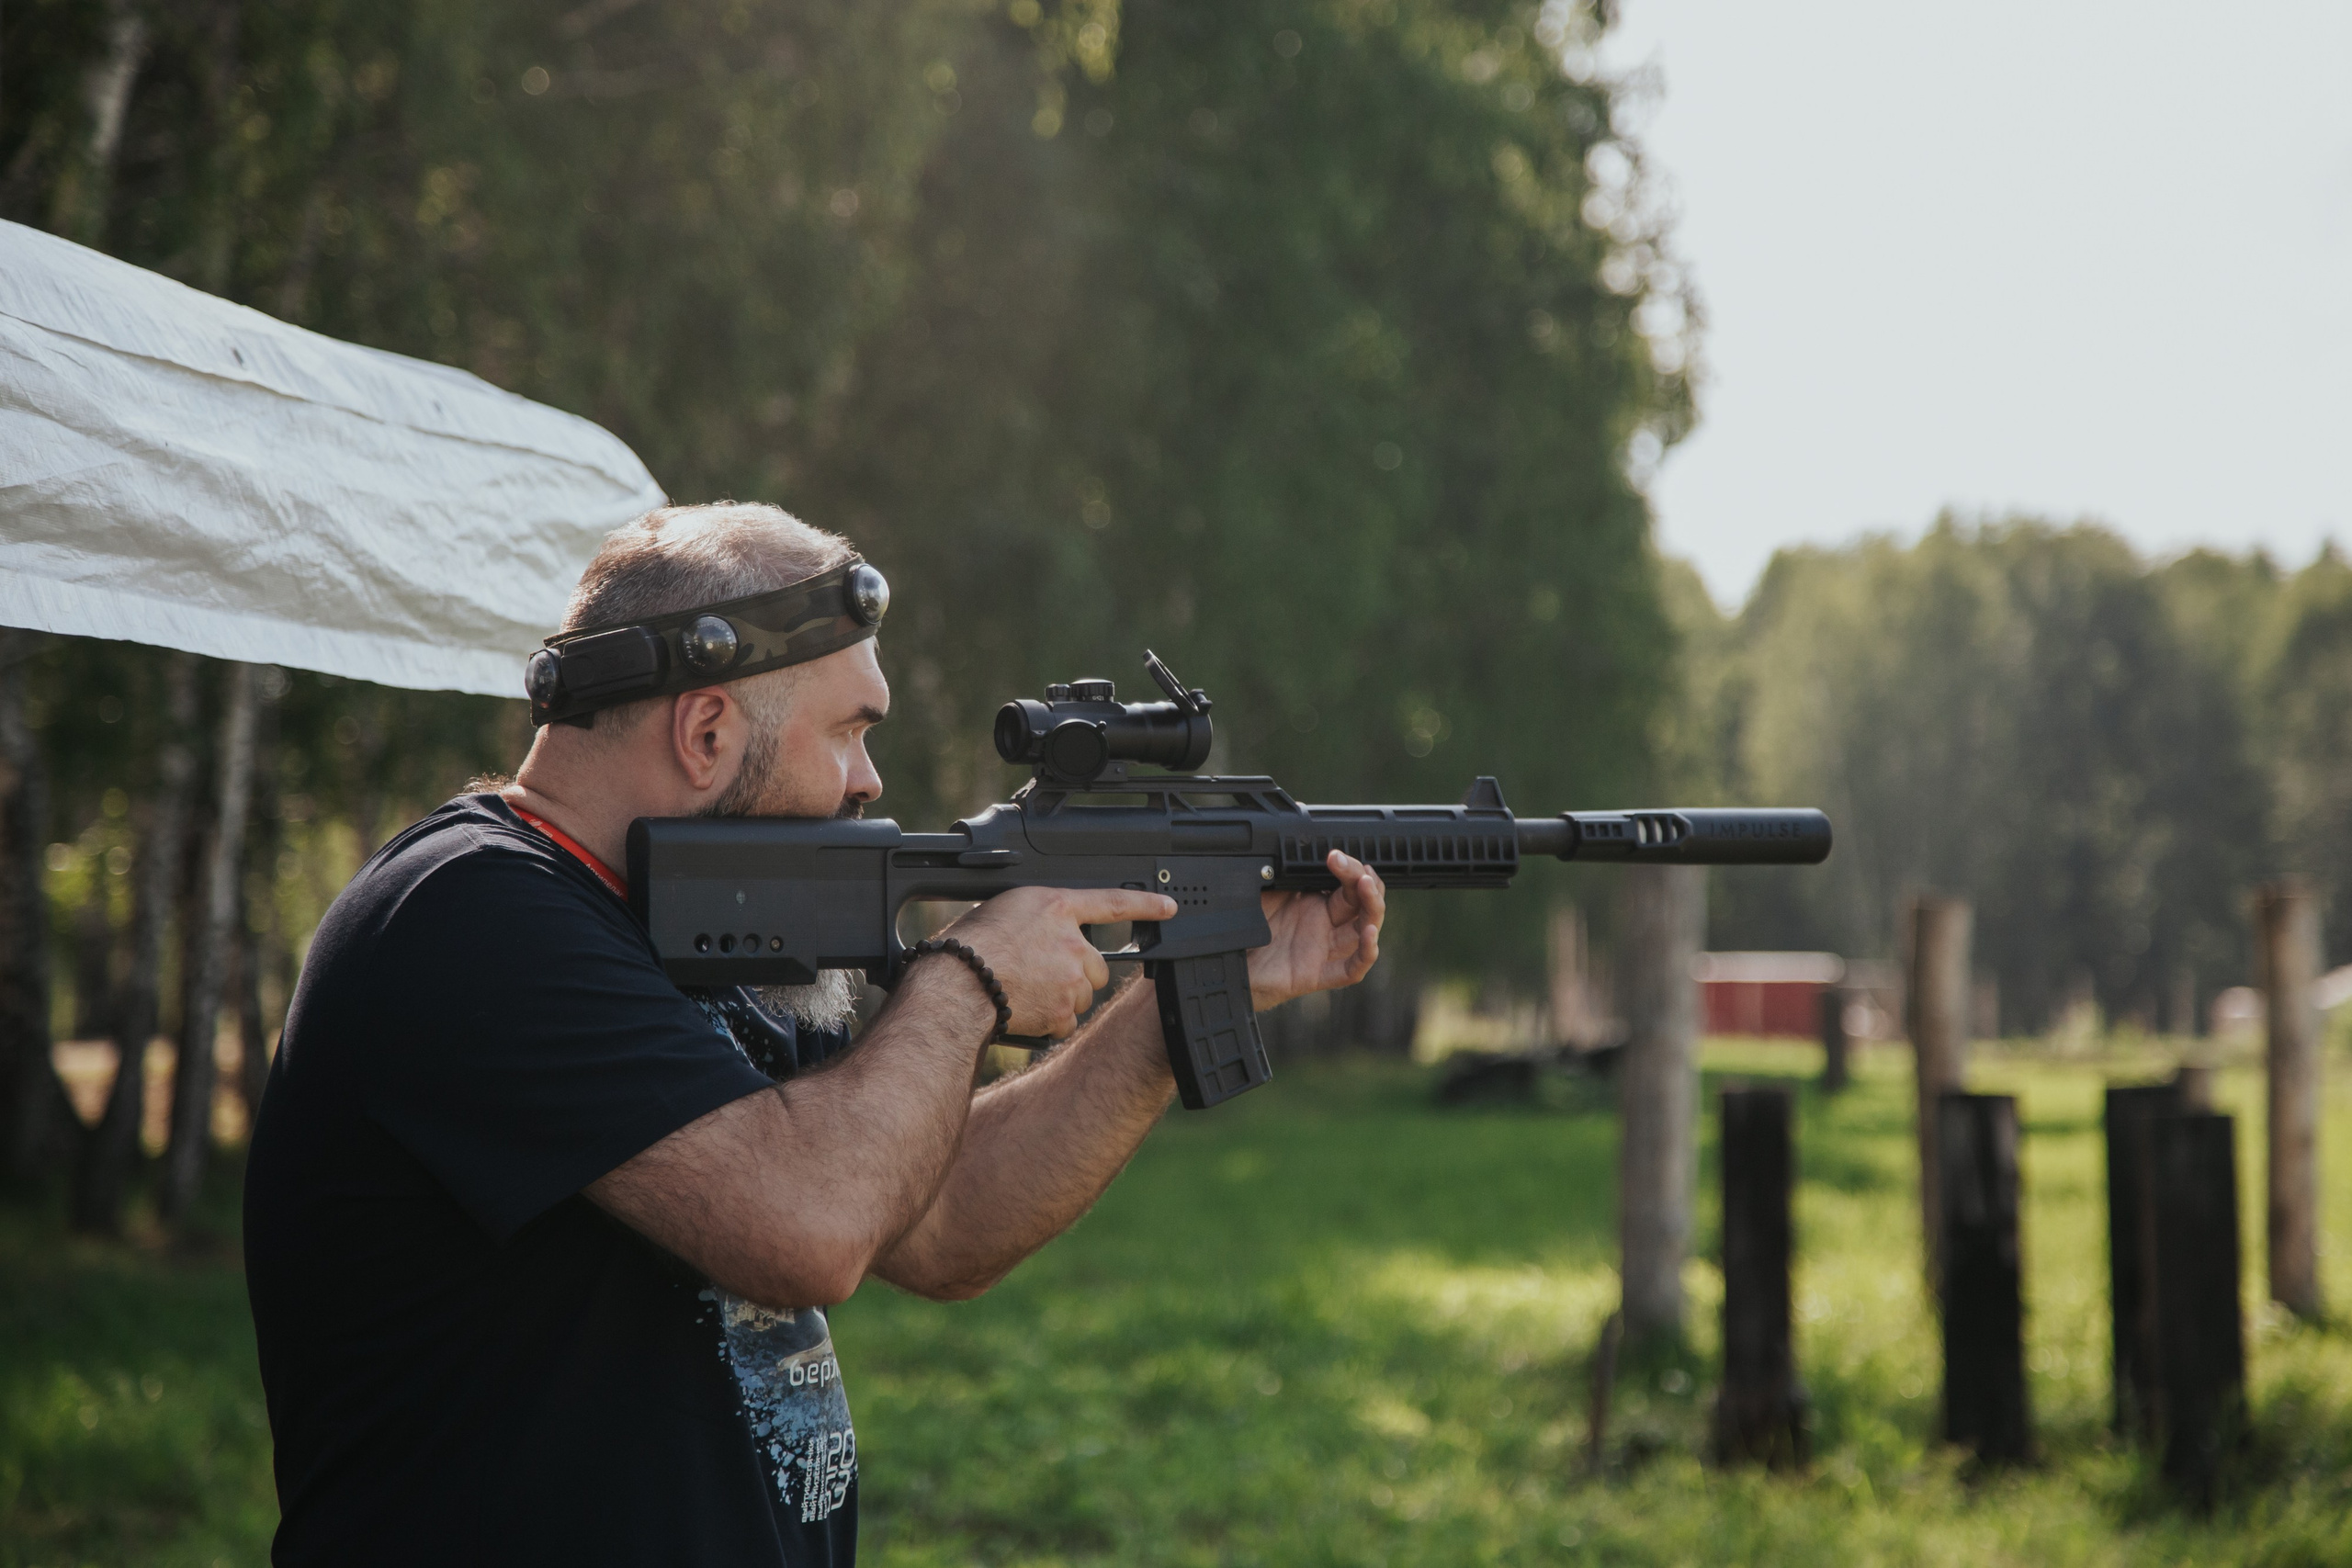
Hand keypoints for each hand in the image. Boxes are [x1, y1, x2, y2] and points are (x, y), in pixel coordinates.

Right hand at [944, 886, 1178, 1037]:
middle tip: (1041, 975)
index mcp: (1055, 906)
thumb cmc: (966, 948)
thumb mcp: (1003, 910)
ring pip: (1083, 995)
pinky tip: (1025, 1011)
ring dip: (1063, 998)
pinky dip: (1051, 1022)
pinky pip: (1067, 1022)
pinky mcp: (1064, 1010)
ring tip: (1025, 992)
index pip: (1112, 902)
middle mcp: (1070, 940)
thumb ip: (1038, 919)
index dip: (1146, 904)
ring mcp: (1070, 976)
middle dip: (1078, 974)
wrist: (955, 985)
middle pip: (1097, 965)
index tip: (1170, 908)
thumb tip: (1043, 935)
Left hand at [1248, 850, 1385, 1010]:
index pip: (1346, 885)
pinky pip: (1350, 970)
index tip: (1338, 856)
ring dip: (1373, 909)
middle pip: (1361, 903)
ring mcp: (1322, 950)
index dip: (1351, 870)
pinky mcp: (1316, 975)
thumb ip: (1287, 875)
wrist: (1225, 962)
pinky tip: (1368, 934)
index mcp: (1314, 903)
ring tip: (1367, 888)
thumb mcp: (1265, 891)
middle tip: (1359, 870)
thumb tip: (1301, 849)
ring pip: (1363, 931)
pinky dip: (1366, 953)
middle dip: (1365, 882)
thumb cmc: (1245, 928)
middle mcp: (1323, 925)